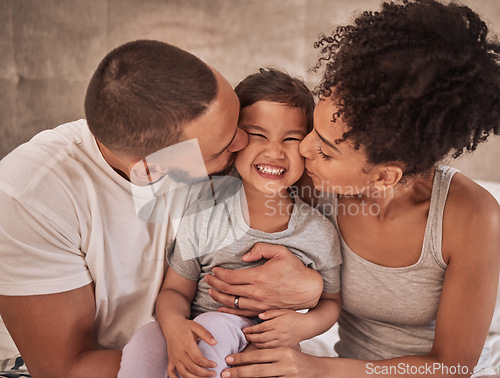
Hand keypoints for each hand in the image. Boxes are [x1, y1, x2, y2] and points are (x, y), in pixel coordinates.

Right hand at [164, 318, 217, 377]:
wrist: (171, 325)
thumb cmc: (185, 326)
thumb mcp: (196, 326)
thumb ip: (206, 334)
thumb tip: (215, 342)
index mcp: (186, 344)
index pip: (198, 358)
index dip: (207, 364)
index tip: (215, 364)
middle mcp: (179, 352)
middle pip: (192, 368)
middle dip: (204, 373)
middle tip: (213, 374)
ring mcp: (174, 358)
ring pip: (183, 373)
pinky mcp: (170, 360)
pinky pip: (171, 373)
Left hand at [204, 243, 322, 314]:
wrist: (309, 289)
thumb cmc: (295, 268)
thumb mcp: (280, 251)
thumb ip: (260, 250)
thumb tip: (243, 257)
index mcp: (259, 276)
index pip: (232, 277)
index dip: (219, 274)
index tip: (213, 270)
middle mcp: (257, 292)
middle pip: (228, 290)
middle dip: (215, 284)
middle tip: (206, 279)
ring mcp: (260, 304)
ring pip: (233, 303)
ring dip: (219, 297)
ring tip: (210, 292)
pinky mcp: (263, 311)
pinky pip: (242, 313)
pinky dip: (229, 311)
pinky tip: (221, 307)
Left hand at [221, 347, 321, 377]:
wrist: (317, 370)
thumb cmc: (297, 359)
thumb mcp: (284, 351)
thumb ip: (268, 352)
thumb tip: (246, 357)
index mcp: (283, 351)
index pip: (258, 355)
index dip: (242, 358)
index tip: (228, 359)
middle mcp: (286, 364)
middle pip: (258, 370)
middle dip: (239, 372)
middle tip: (224, 373)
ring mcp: (288, 376)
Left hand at [243, 309, 307, 347]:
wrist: (307, 326)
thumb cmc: (294, 317)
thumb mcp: (283, 311)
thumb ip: (270, 313)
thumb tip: (259, 316)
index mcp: (278, 323)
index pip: (261, 328)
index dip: (251, 330)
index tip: (244, 330)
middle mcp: (279, 334)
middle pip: (261, 338)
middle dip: (251, 338)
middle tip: (245, 336)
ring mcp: (282, 342)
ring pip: (265, 346)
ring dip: (256, 344)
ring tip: (251, 340)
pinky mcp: (285, 348)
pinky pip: (271, 350)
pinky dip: (263, 350)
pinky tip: (260, 346)